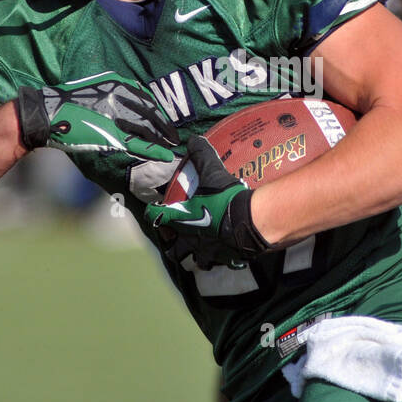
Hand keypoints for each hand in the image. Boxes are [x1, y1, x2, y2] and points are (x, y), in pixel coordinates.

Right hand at [52, 73, 180, 149]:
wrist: (48, 112)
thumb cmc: (70, 103)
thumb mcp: (96, 89)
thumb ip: (115, 94)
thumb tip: (133, 105)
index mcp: (116, 84)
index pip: (147, 99)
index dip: (159, 113)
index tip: (166, 123)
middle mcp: (119, 97)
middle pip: (150, 114)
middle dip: (164, 127)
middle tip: (174, 137)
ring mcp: (114, 116)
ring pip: (147, 129)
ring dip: (162, 140)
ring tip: (172, 147)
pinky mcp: (109, 135)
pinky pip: (138, 144)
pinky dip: (154, 151)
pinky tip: (165, 156)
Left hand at [144, 136, 271, 269]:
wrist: (249, 223)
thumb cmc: (223, 199)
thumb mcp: (212, 172)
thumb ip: (202, 154)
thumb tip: (194, 139)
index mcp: (181, 219)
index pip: (156, 217)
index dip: (152, 214)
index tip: (152, 211)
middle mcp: (190, 240)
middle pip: (173, 251)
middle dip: (173, 246)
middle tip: (177, 239)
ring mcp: (207, 253)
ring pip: (196, 261)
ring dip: (197, 256)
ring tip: (203, 249)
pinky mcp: (225, 259)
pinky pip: (221, 262)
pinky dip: (222, 258)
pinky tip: (227, 252)